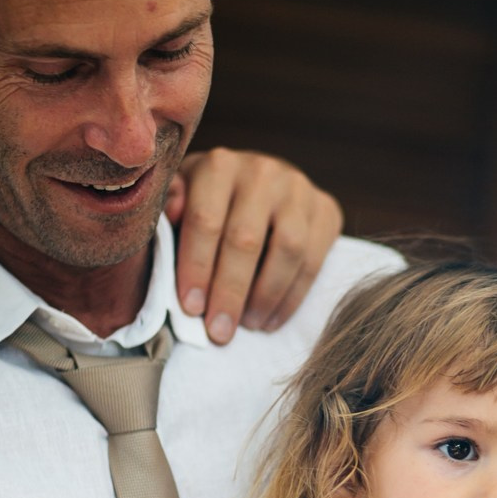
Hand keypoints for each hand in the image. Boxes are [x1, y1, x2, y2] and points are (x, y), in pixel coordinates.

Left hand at [166, 148, 342, 342]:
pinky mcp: (326, 210)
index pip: (206, 220)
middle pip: (245, 239)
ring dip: (265, 297)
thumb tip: (172, 211)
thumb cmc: (209, 203)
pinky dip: (292, 297)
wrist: (260, 186)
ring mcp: (299, 189)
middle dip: (229, 292)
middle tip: (219, 331)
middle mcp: (262, 171)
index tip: (191, 308)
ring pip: (286, 250)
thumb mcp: (181, 201)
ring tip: (247, 326)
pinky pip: (313, 260)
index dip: (197, 267)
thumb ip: (170, 208)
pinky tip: (271, 320)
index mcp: (219, 166)